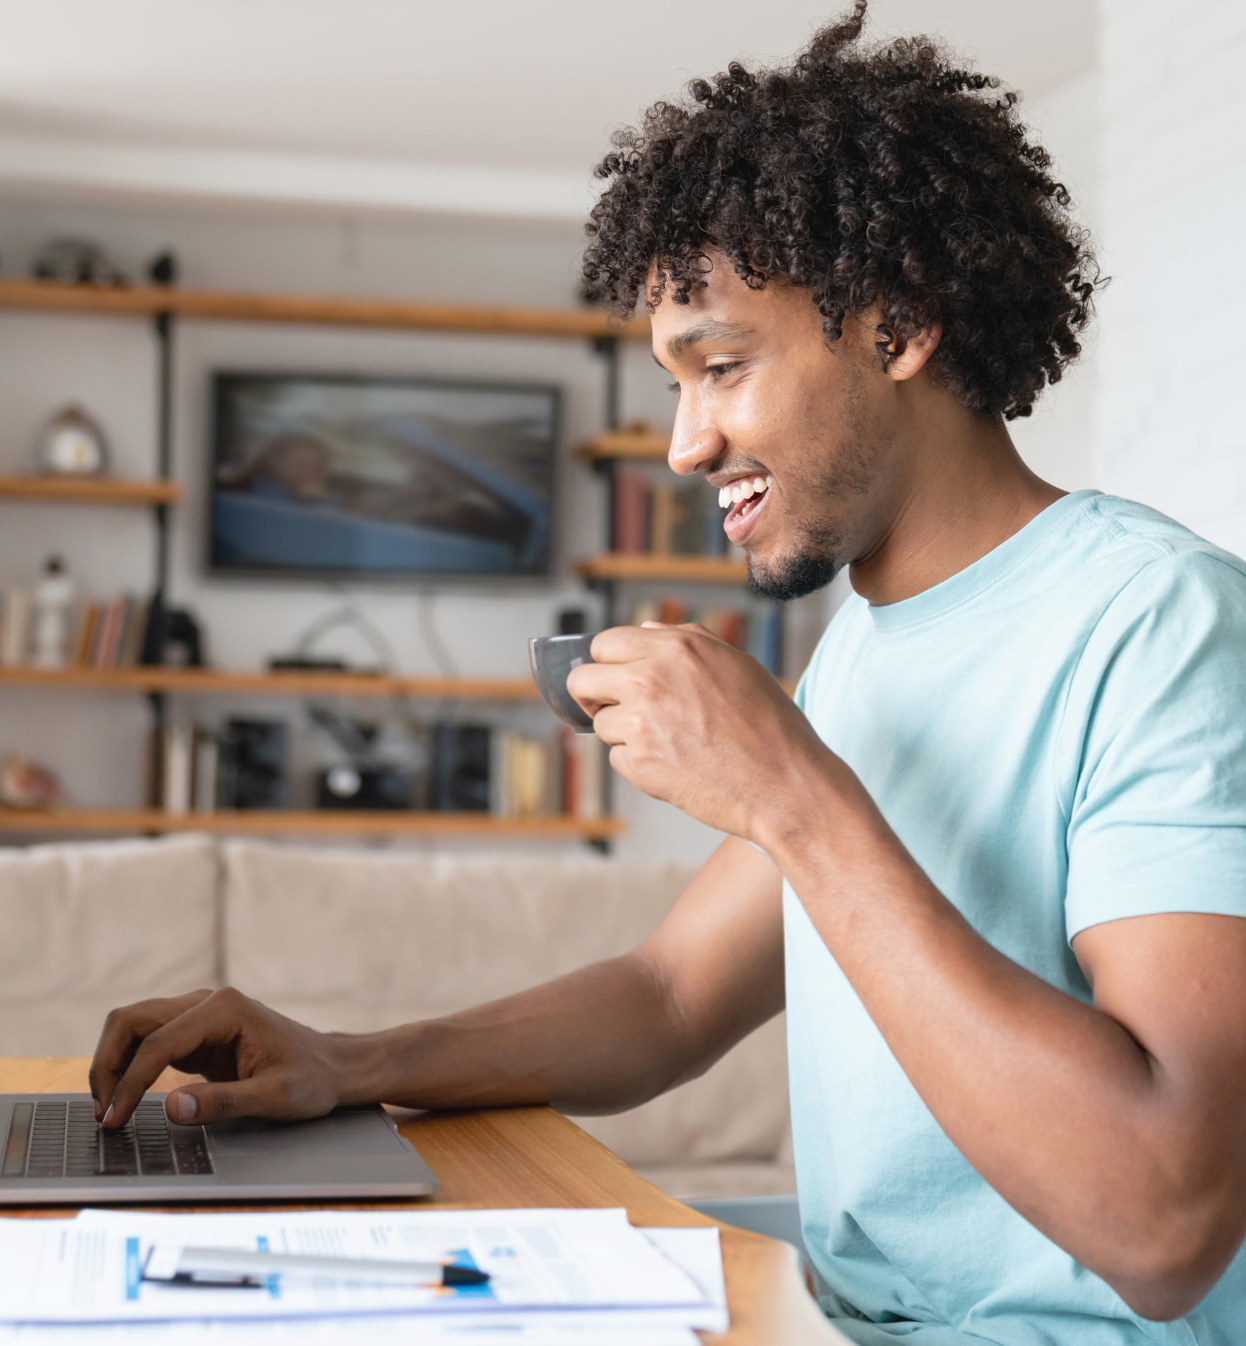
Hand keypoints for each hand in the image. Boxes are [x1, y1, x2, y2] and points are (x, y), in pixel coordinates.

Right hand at [88, 986, 348, 1129]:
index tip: (115, 1119)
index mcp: (225, 1009)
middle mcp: (208, 1002)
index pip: (158, 1043)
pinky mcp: (196, 1032)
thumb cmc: (311, 1079)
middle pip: (132, 1020)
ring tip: (110, 1108)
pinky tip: (126, 1097)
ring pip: (134, 1026)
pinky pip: (149, 1041)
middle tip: (104, 1112)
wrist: (332, 1067)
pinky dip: (130, 1066)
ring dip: (114, 1062)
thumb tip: (171, 1108)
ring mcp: (200, 1014)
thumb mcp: (275, 1098)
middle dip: (109, 1063)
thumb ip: (223, 1103)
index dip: (130, 1082)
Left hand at [567, 623, 836, 842]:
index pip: (604, 643)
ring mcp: (641, 722)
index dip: (607, 663)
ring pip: (600, 724)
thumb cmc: (770, 726)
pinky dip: (639, 764)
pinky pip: (617, 758)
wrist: (785, 784)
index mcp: (677, 648)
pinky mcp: (639, 763)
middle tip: (616, 710)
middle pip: (581, 681)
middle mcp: (651, 679)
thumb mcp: (737, 665)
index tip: (614, 678)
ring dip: (624, 734)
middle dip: (593, 696)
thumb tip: (645, 632)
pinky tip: (676, 765)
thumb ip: (687, 641)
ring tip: (669, 742)